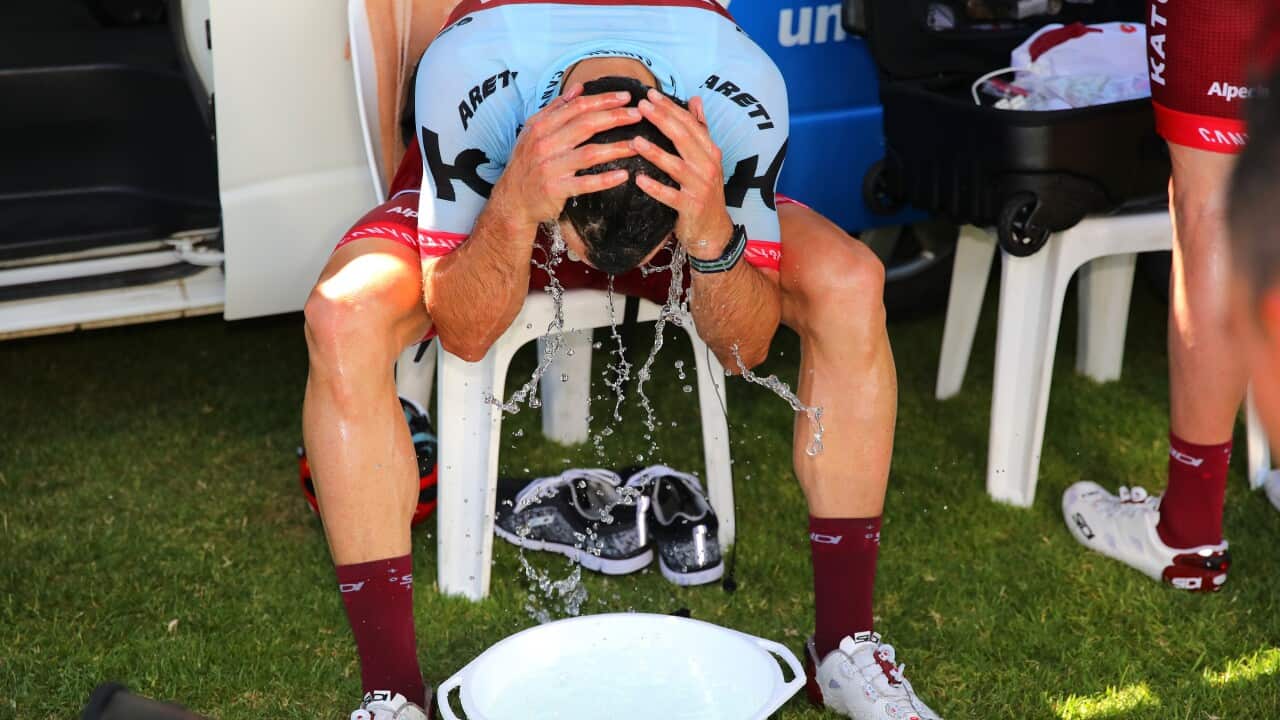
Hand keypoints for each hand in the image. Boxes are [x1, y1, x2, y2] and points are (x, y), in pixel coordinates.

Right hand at [491, 83, 641, 227]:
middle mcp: (545, 144)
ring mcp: (550, 168)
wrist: (512, 200)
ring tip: (638, 145)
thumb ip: (557, 109)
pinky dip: (605, 180)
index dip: (603, 100)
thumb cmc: (527, 163)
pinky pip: (585, 183)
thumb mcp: (534, 131)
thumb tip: (578, 88)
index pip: (577, 107)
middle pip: (585, 125)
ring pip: (589, 153)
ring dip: (616, 148)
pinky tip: (623, 175)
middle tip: (638, 114)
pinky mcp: (555, 190)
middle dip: (614, 117)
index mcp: (541, 126)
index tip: (626, 97)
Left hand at [632, 90, 733, 260]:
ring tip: (634, 141)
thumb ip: (700, 129)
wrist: (713, 230)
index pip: (690, 124)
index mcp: (710, 151)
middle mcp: (708, 166)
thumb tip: (695, 99)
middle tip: (641, 107)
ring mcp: (700, 187)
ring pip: (676, 165)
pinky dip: (655, 187)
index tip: (651, 95)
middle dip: (662, 120)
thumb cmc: (704, 191)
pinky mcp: (691, 207)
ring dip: (655, 152)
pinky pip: (670, 196)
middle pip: (683, 138)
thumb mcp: (706, 159)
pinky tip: (638, 179)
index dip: (671, 108)